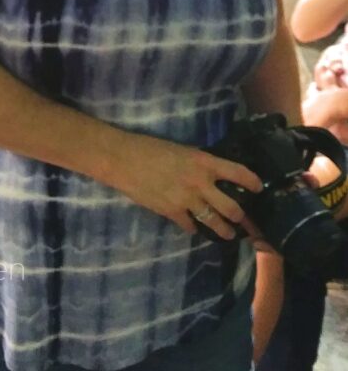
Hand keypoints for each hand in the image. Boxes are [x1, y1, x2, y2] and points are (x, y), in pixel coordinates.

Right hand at [113, 133, 262, 238]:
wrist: (123, 160)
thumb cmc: (150, 148)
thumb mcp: (181, 150)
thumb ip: (199, 164)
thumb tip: (211, 176)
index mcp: (203, 162)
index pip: (238, 173)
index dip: (252, 182)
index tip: (259, 188)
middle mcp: (200, 183)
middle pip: (232, 207)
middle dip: (240, 217)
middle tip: (243, 220)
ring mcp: (187, 201)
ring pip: (215, 222)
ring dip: (224, 230)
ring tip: (228, 234)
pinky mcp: (172, 213)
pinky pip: (191, 226)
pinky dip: (193, 227)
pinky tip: (193, 226)